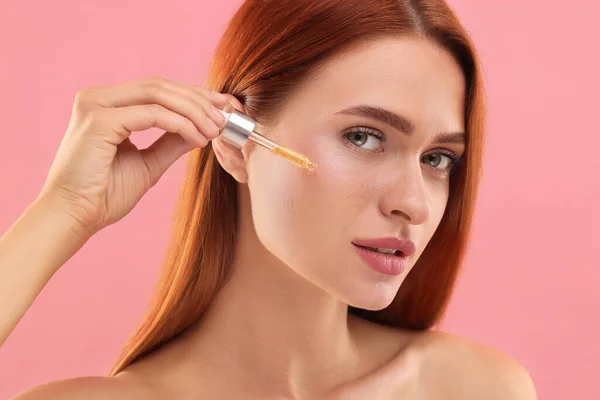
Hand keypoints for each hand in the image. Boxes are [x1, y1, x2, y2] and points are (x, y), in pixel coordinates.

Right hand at [38, 77, 230, 236]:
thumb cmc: (104, 194)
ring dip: (193, 110)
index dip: (193, 95)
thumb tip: (202, 127)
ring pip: (158, 94)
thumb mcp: (149, 163)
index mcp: (107, 104)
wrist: (74, 217)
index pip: (157, 89)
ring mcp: (96, 105)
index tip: (221, 107)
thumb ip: (172, 141)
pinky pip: (152, 114)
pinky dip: (180, 124)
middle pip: (160, 86)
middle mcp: (98, 98)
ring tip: (215, 129)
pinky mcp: (99, 120)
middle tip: (225, 115)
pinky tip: (198, 138)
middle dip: (198, 99)